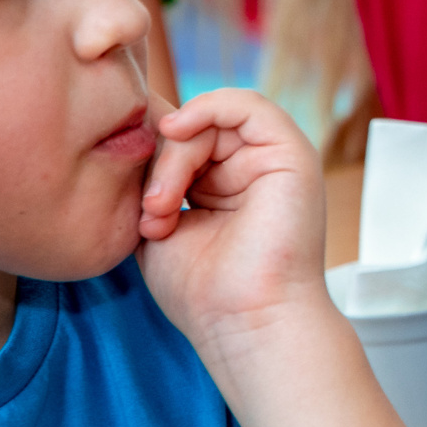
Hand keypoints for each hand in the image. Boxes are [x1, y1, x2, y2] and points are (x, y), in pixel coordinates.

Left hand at [135, 90, 330, 376]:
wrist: (246, 321)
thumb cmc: (204, 290)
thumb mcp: (159, 222)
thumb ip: (153, 179)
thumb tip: (141, 132)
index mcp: (224, 186)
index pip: (179, 143)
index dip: (148, 158)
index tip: (134, 205)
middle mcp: (252, 170)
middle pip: (191, 131)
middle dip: (157, 164)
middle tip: (150, 212)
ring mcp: (275, 161)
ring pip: (209, 122)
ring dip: (173, 157)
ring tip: (163, 206)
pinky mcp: (293, 154)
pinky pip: (246, 105)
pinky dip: (206, 108)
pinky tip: (177, 130)